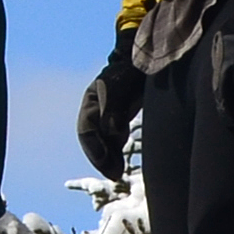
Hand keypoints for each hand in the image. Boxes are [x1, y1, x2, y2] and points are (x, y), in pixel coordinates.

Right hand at [76, 38, 141, 182]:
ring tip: (117, 174)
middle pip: (92, 140)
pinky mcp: (120, 118)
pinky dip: (115, 153)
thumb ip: (114, 108)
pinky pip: (113, 140)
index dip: (94, 148)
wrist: (147, 59)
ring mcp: (107, 115)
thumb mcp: (121, 87)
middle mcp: (96, 110)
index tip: (106, 161)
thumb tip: (110, 132)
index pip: (86, 130)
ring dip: (108, 159)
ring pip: (103, 142)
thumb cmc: (131, 70)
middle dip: (100, 158)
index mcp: (91, 101)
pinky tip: (121, 164)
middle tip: (113, 174)